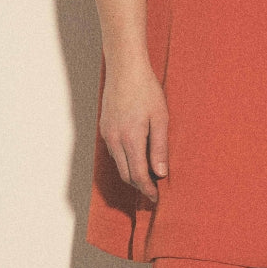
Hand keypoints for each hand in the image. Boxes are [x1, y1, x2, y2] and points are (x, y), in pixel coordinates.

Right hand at [99, 61, 169, 202]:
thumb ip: (160, 148)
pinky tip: (137, 158)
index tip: (156, 198)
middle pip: (126, 174)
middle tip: (153, 192)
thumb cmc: (146, 90)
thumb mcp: (161, 119)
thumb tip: (161, 173)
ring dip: (132, 174)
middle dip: (139, 186)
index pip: (138, 175)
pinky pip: (114, 152)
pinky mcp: (105, 128)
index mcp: (131, 139)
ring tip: (148, 178)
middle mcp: (115, 140)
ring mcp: (107, 134)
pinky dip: (125, 161)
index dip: (148, 190)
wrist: (125, 69)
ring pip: (118, 164)